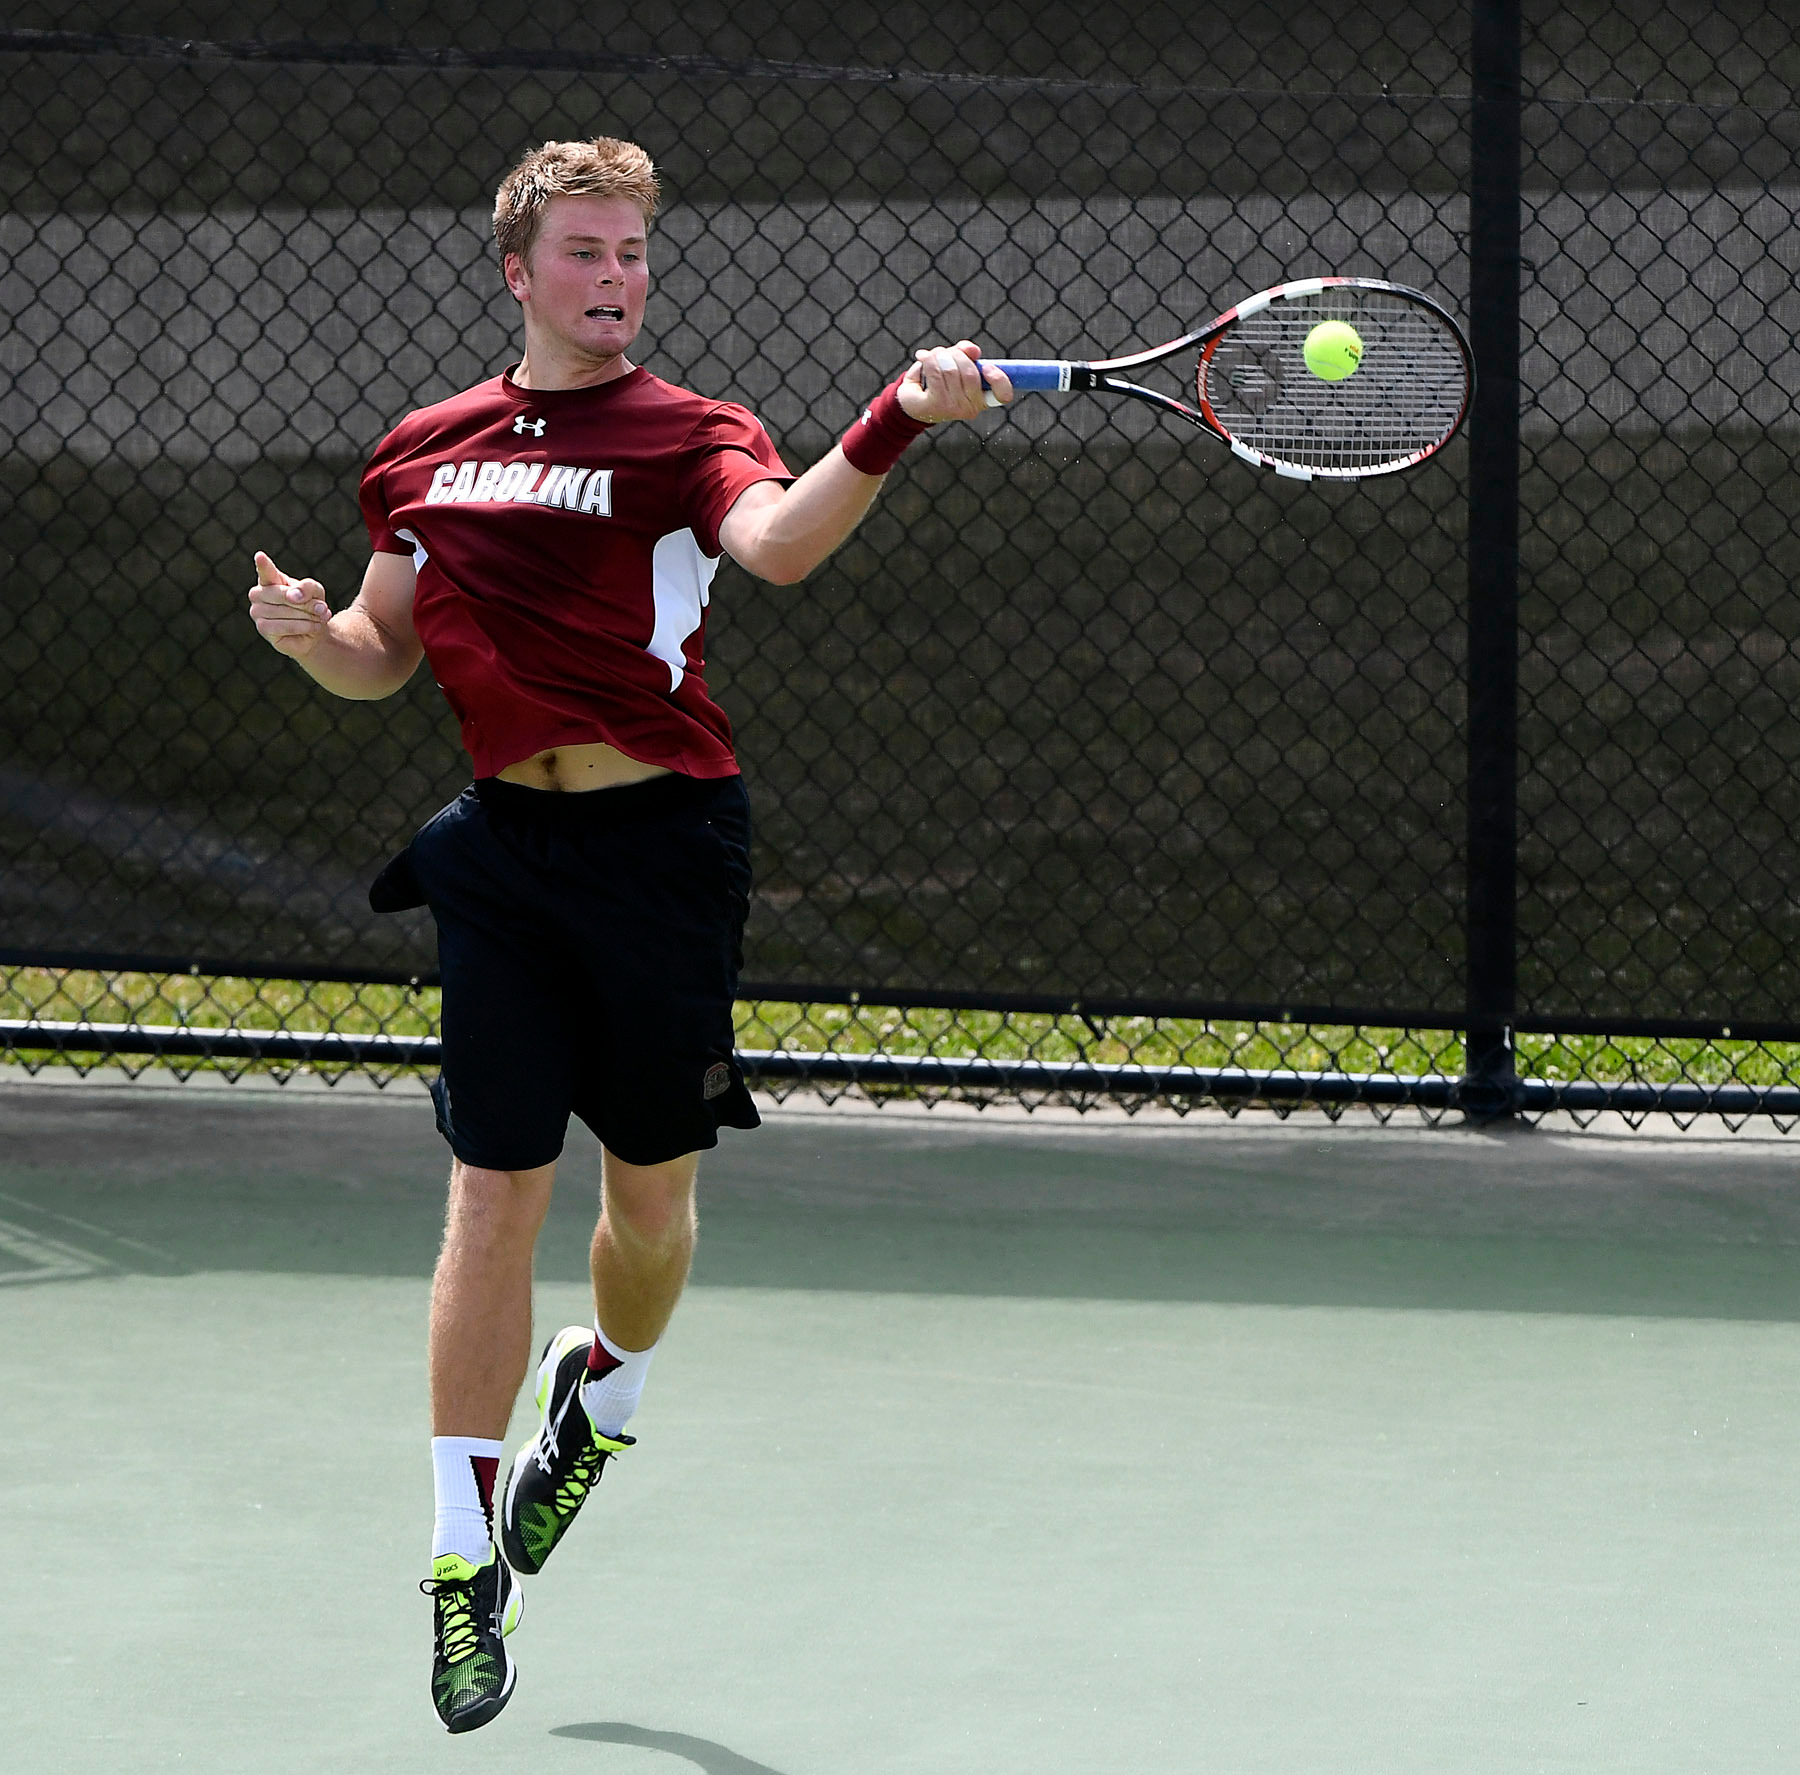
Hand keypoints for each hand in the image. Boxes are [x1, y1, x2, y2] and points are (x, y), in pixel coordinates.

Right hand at [247, 551, 331, 657]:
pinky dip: (303, 627)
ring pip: (284, 611)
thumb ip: (307, 587)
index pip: (266, 571)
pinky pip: (284, 626)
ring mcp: (257, 611)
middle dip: (306, 603)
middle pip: (284, 595)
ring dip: (307, 616)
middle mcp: (258, 593)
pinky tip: (312, 627)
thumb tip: (293, 596)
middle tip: (322, 608)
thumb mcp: (316, 592)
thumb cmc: (311, 606)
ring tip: (318, 618)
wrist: (315, 631)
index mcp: (270, 579)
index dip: (263, 564)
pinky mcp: (262, 628)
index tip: (260, 555)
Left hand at [895, 340, 1013, 422]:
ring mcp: (953, 409)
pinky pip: (934, 372)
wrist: (912, 400)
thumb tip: (973, 351)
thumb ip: (967, 354)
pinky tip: (922, 357)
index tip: (988, 366)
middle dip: (957, 355)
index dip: (999, 378)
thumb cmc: (939, 380)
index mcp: (981, 399)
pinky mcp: (934, 405)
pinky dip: (927, 359)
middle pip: (970, 372)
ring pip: (951, 370)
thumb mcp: (956, 363)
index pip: (1002, 395)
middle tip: (945, 353)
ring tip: (932, 356)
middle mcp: (970, 408)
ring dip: (939, 355)